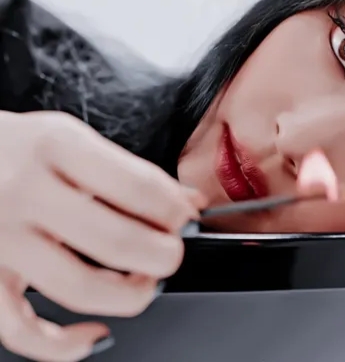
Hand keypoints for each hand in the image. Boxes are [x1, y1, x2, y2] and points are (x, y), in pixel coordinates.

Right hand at [0, 110, 205, 360]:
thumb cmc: (22, 150)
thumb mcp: (74, 140)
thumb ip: (131, 171)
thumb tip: (189, 201)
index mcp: (58, 147)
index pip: (138, 187)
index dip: (175, 211)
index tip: (186, 219)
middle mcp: (26, 191)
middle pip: (116, 241)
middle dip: (163, 256)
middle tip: (172, 252)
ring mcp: (0, 237)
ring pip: (78, 288)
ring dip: (130, 296)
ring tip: (146, 282)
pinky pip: (19, 329)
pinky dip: (64, 346)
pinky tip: (94, 334)